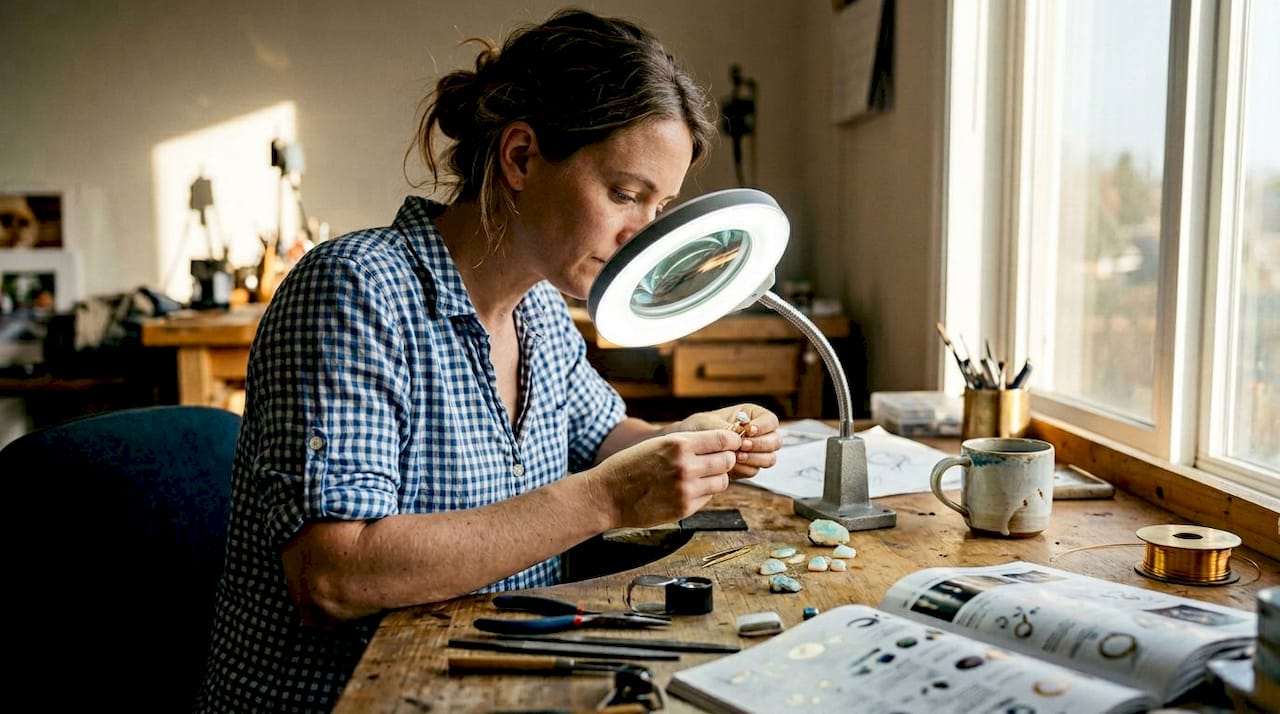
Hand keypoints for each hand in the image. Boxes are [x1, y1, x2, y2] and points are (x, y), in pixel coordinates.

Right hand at [589, 430, 741, 528]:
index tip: (730, 444)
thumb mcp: (658, 444)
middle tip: (714, 461)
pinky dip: (703, 493)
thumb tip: (721, 444)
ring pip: (722, 481)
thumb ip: (688, 443)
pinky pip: (708, 497)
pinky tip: (686, 489)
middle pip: (727, 461)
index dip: (731, 442)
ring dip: (716, 478)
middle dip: (724, 460)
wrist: (608, 495)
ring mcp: (687, 489)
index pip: (724, 440)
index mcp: (679, 444)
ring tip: (700, 476)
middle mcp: (686, 466)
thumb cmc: (630, 466)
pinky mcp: (685, 508)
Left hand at [664, 404, 781, 479]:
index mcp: (752, 416)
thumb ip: (727, 429)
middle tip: (742, 447)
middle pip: (775, 441)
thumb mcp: (709, 423)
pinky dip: (745, 468)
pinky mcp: (746, 466)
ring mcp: (754, 451)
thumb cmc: (695, 429)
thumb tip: (742, 438)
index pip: (771, 421)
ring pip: (769, 458)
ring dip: (755, 459)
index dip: (763, 427)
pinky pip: (755, 470)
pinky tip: (731, 466)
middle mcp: (757, 434)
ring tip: (735, 457)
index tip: (748, 431)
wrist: (683, 449)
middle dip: (760, 445)